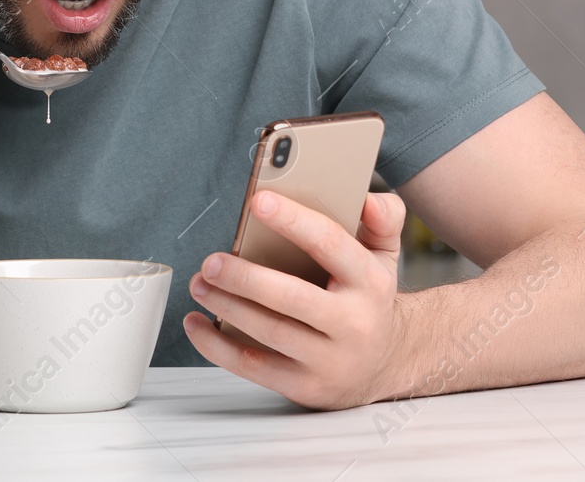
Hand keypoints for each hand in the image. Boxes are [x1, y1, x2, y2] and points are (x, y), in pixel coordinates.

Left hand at [182, 190, 408, 409]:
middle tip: (211, 261)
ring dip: (227, 307)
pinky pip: (255, 368)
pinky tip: (197, 324)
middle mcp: (353, 323)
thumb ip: (383, 218)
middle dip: (245, 277)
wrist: (386, 364)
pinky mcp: (306, 386)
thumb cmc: (369, 299)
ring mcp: (330, 360)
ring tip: (200, 284)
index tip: (258, 202)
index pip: (330, 244)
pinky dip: (218, 347)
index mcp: (369, 281)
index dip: (293, 221)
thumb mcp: (385, 255)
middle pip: (293, 297)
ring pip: (271, 332)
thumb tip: (366, 198)